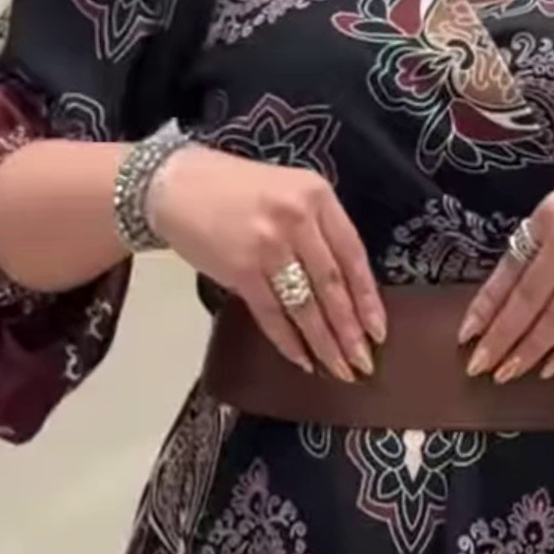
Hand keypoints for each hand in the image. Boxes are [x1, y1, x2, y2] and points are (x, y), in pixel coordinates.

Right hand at [148, 143, 384, 377]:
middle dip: (350, 332)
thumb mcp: (287, 190)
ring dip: (324, 344)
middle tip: (363, 365)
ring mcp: (268, 244)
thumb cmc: (233, 189)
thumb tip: (344, 288)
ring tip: (339, 370)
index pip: (353, 255)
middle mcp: (297, 218)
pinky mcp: (241, 269)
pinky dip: (289, 342)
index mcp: (316, 195)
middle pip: (333, 286)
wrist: (174, 183)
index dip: (368, 299)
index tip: (379, 331)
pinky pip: (273, 315)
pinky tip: (303, 361)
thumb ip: (317, 228)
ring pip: (306, 306)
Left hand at [459, 168, 553, 382]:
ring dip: (527, 352)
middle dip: (498, 339)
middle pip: (524, 302)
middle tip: (478, 366)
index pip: (509, 270)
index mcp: (551, 215)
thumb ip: (552, 239)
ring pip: (551, 322)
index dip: (486, 306)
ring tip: (507, 373)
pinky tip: (549, 368)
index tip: (467, 334)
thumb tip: (522, 284)